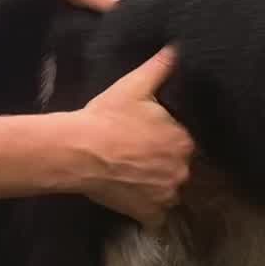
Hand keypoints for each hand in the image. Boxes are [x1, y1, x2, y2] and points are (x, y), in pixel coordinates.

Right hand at [68, 46, 192, 223]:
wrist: (78, 150)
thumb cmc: (107, 117)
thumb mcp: (134, 86)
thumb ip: (160, 67)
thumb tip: (177, 48)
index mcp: (184, 140)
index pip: (187, 143)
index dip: (169, 141)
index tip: (152, 139)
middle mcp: (182, 170)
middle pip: (181, 168)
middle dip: (165, 164)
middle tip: (141, 156)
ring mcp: (166, 194)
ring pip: (171, 191)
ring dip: (159, 186)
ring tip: (137, 176)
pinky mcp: (149, 213)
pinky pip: (158, 217)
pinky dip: (149, 211)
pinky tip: (135, 198)